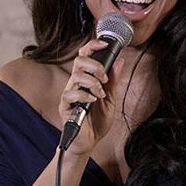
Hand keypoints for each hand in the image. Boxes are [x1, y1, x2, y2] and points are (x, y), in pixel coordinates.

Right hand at [58, 39, 124, 154]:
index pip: (85, 55)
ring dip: (93, 83)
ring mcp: (69, 94)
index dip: (93, 46)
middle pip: (79, 61)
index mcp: (87, 79)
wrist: (90, 142)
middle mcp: (76, 83)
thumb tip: (120, 61)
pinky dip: (84, 95)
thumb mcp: (111, 99)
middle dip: (95, 66)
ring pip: (76, 76)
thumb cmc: (97, 121)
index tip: (105, 44)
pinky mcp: (65, 106)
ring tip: (100, 94)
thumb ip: (114, 81)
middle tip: (104, 78)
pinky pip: (71, 94)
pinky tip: (92, 101)